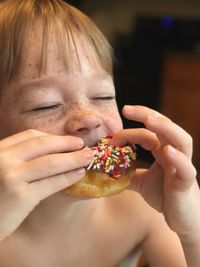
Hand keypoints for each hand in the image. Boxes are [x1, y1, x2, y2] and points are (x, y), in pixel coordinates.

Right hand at [0, 129, 92, 240]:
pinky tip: (78, 174)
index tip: (67, 141)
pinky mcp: (20, 196)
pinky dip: (68, 177)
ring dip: (73, 159)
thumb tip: (53, 153)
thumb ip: (19, 159)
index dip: (52, 137)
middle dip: (67, 144)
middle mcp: (3, 159)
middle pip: (43, 145)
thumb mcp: (1, 170)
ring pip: (50, 163)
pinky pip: (51, 183)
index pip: (29, 136)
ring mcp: (11, 176)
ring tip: (88, 157)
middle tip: (83, 145)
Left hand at [110, 105, 199, 240]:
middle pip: (165, 127)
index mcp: (162, 152)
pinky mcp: (187, 182)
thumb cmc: (165, 196)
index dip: (129, 132)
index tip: (110, 137)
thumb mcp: (141, 183)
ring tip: (150, 119)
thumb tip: (107, 170)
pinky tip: (167, 151)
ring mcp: (182, 166)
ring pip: (181, 140)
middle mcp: (174, 154)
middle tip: (126, 109)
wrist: (182, 219)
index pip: (147, 133)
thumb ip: (127, 174)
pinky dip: (178, 158)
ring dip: (166, 128)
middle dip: (147, 115)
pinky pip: (186, 168)